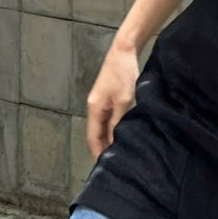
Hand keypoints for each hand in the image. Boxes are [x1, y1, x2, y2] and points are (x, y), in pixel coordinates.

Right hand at [86, 43, 139, 157]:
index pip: (93, 137)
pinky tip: (121, 135)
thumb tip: (115, 141)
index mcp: (94, 109)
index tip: (105, 167)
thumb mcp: (124, 100)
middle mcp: (94, 107)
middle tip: (114, 164)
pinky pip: (107, 119)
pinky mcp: (108, 98)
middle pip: (96, 134)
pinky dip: (112, 129)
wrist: (124, 51)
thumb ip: (118, 122)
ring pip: (102, 127)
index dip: (98, 152)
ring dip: (108, 139)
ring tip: (118, 153)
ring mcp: (100, 102)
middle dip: (102, 148)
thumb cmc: (123, 74)